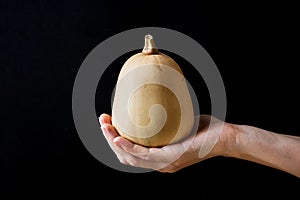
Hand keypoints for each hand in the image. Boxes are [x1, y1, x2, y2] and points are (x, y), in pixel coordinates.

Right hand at [99, 113, 234, 172]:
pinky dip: (128, 147)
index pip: (129, 154)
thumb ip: (163, 118)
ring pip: (130, 156)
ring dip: (114, 141)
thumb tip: (151, 98)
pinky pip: (144, 155)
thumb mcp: (178, 124)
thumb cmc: (203, 129)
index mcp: (158, 159)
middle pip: (125, 156)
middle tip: (102, 120)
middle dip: (109, 139)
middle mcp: (159, 164)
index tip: (108, 123)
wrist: (224, 137)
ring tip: (105, 126)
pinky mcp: (171, 158)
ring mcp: (164, 163)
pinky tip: (119, 137)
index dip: (114, 141)